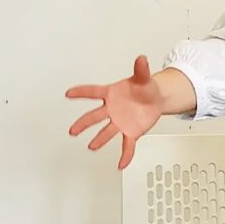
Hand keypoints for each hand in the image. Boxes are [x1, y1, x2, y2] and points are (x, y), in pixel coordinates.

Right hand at [66, 55, 163, 169]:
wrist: (156, 99)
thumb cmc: (144, 87)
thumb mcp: (143, 78)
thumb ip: (141, 70)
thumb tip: (142, 59)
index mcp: (112, 94)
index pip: (94, 92)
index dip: (81, 92)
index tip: (69, 93)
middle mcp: (112, 110)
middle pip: (94, 116)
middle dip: (83, 123)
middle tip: (73, 130)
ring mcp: (120, 122)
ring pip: (107, 132)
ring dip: (99, 139)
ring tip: (91, 146)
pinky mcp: (131, 132)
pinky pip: (127, 145)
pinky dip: (125, 155)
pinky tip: (121, 164)